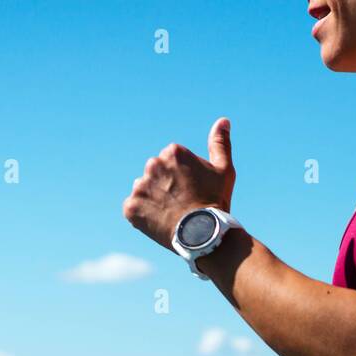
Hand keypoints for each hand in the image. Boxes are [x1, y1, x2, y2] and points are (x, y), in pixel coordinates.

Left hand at [123, 117, 236, 250]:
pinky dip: (143, 216)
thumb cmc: (216, 202)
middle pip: (156, 175)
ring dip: (153, 200)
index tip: (192, 192)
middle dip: (165, 187)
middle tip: (182, 205)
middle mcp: (153, 164)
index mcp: (173, 152)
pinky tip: (159, 222)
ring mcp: (140, 186)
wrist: (204, 234)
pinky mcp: (131, 207)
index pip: (171, 163)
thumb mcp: (223, 170)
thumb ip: (220, 143)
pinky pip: (133, 208)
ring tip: (171, 215)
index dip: (182, 179)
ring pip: (144, 191)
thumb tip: (223, 120)